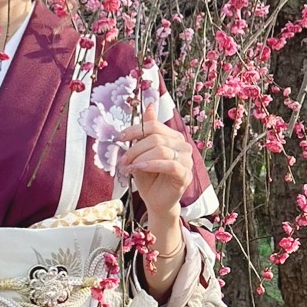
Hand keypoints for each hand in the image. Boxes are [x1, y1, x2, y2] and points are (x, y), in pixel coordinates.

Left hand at [117, 103, 192, 220]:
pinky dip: (151, 165)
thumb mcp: (142, 152)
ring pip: (162, 150)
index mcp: (173, 137)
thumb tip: (150, 104)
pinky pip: (170, 165)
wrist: (155, 201)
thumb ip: (145, 131)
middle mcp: (183, 146)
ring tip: (128, 166)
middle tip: (122, 159)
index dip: (135, 129)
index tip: (120, 138)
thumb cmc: (149, 177)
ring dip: (140, 157)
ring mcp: (187, 160)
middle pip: (156, 138)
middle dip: (135, 148)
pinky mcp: (186, 175)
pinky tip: (139, 168)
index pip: (154, 126)